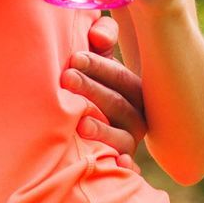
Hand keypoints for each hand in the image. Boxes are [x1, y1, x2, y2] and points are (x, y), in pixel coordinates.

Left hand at [60, 14, 147, 154]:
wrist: (84, 125)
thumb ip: (101, 39)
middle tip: (66, 78)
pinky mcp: (122, 162)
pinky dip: (126, 168)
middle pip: (117, 103)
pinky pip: (128, 168)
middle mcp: (136, 116)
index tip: (74, 58)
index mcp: (132, 89)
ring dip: (102, 129)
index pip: (119, 77)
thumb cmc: (91, 82)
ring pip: (120, 136)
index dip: (98, 66)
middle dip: (91, 90)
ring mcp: (129, 141)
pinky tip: (118, 164)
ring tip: (81, 123)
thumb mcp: (97, 59)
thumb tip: (97, 34)